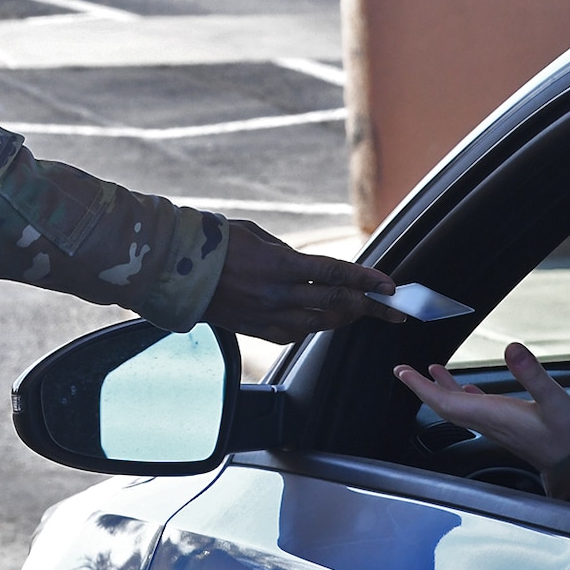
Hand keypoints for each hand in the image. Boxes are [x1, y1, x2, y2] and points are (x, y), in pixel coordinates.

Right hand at [203, 218, 395, 344]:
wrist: (176, 271)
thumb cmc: (213, 245)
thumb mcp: (257, 235)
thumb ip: (289, 254)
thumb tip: (312, 267)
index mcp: (280, 266)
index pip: (336, 275)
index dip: (367, 281)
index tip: (390, 285)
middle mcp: (278, 295)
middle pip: (337, 304)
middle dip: (371, 306)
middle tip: (394, 308)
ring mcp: (269, 317)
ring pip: (322, 323)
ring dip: (347, 316)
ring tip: (365, 311)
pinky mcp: (260, 332)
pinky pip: (299, 333)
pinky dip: (317, 325)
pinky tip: (324, 317)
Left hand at [393, 342, 569, 499]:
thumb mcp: (559, 402)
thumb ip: (534, 375)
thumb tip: (512, 348)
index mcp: (496, 417)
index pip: (446, 403)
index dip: (421, 387)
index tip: (402, 372)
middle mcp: (493, 425)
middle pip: (447, 407)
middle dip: (423, 388)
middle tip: (404, 371)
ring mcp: (502, 428)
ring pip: (462, 410)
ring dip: (444, 391)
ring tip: (432, 373)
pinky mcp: (514, 429)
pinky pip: (480, 412)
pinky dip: (467, 397)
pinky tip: (470, 391)